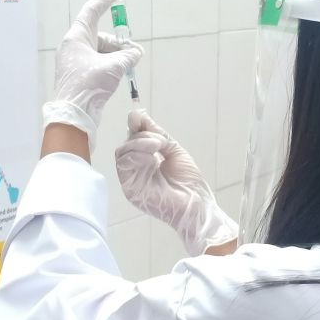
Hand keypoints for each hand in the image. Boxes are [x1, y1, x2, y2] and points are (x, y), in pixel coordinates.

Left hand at [43, 0, 142, 150]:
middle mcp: (74, 46)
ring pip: (101, 51)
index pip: (92, 11)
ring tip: (127, 67)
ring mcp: (75, 61)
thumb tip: (136, 52)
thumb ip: (128, 55)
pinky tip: (119, 74)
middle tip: (132, 52)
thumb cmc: (89, 85)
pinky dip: (110, 65)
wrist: (74, 114)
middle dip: (118, 42)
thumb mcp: (114, 67)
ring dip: (116, 56)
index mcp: (77, 38)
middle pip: (100, 35)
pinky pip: (98, 63)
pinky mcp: (79, 75)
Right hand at [116, 110, 237, 255]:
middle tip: (159, 140)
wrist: (197, 204)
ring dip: (139, 144)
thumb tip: (137, 115)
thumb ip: (156, 134)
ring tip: (158, 146)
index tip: (138, 117)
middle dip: (141, 136)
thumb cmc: (189, 182)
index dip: (135, 128)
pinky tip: (152, 158)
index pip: (133, 140)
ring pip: (122, 154)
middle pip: (126, 146)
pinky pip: (124, 167)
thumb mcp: (173, 150)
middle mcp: (135, 171)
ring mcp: (131, 181)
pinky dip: (136, 156)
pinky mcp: (130, 189)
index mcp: (145, 162)